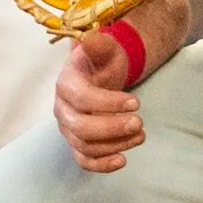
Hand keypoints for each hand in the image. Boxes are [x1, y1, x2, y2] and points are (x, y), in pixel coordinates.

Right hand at [54, 29, 143, 172]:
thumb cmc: (102, 60)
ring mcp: (67, 127)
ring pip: (85, 146)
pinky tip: (123, 160)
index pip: (82, 98)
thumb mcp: (104, 47)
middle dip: (112, 128)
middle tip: (140, 123)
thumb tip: (90, 37)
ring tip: (141, 134)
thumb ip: (98, 43)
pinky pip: (83, 160)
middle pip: (81, 127)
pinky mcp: (76, 142)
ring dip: (115, 144)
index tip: (136, 102)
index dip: (108, 104)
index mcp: (66, 82)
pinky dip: (101, 165)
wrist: (99, 74)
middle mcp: (61, 107)